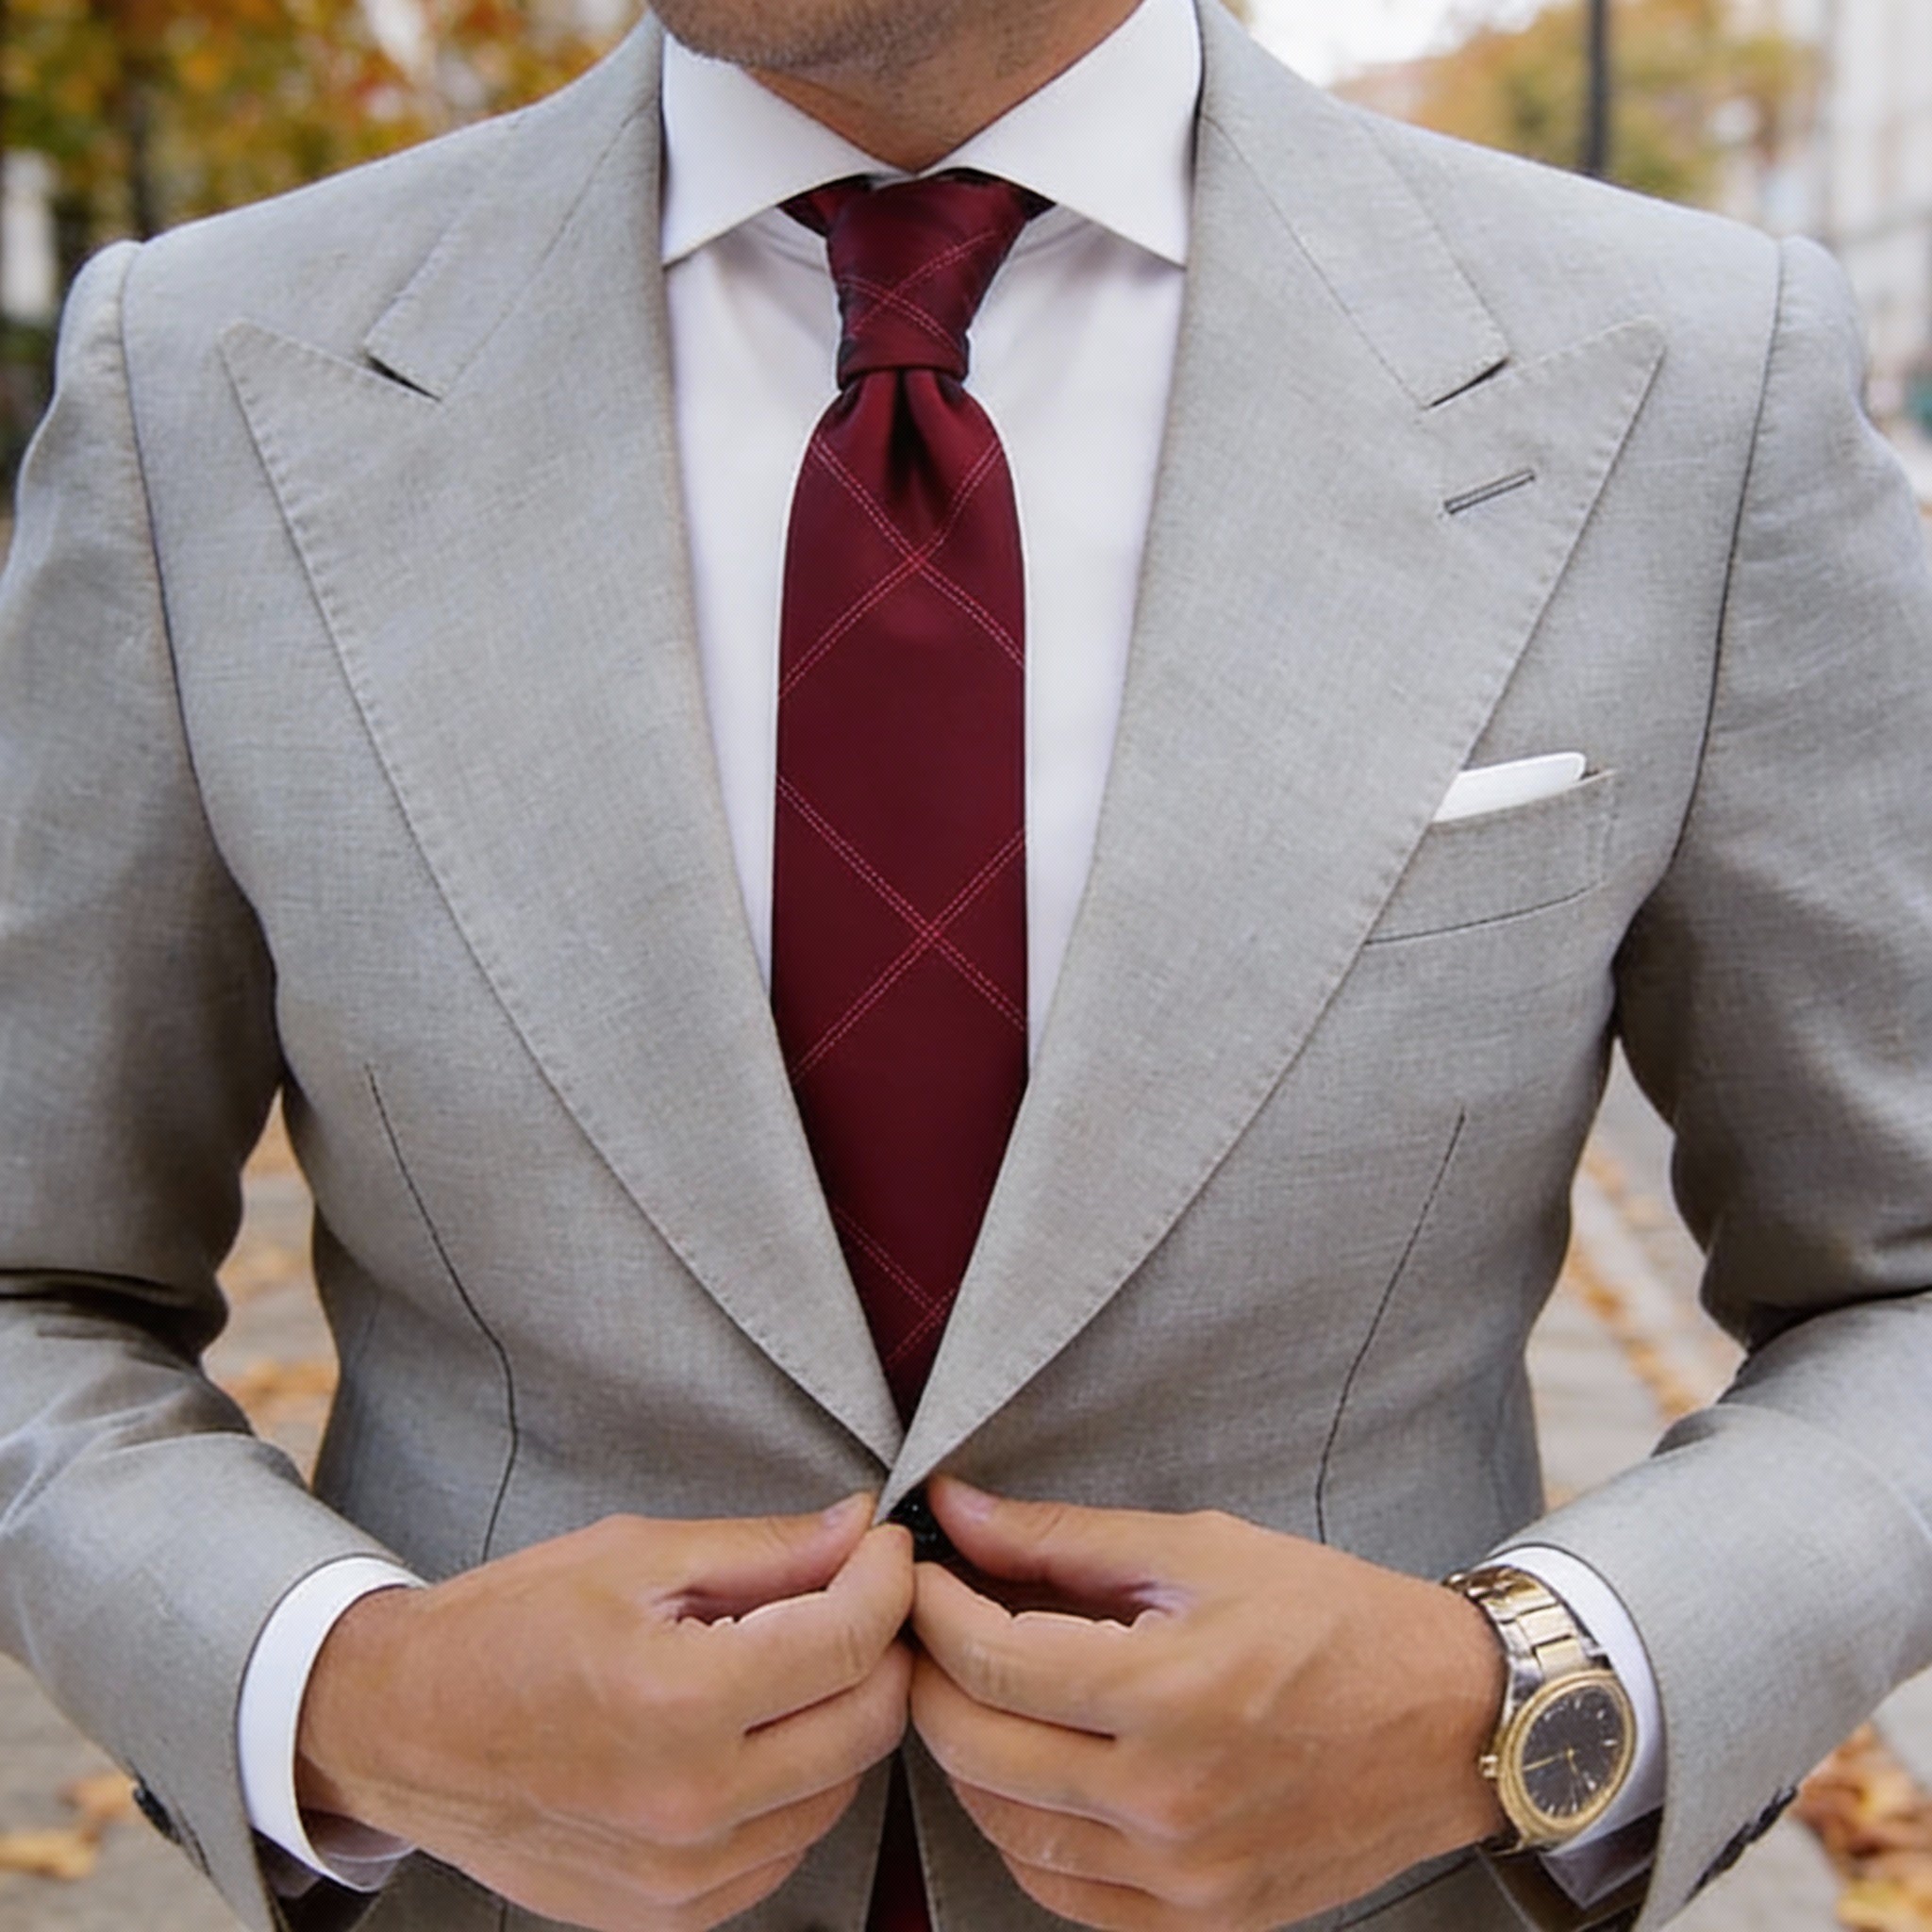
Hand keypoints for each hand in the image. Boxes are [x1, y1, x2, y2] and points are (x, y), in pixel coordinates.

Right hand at [297, 1497, 913, 1931]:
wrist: (404, 1728)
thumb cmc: (507, 1628)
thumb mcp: (636, 1555)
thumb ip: (763, 1549)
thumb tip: (857, 1530)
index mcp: (682, 1701)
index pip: (851, 1639)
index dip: (888, 1577)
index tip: (885, 1547)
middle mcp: (692, 1804)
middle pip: (867, 1722)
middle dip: (883, 1644)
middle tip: (854, 1594)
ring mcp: (684, 1874)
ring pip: (840, 1787)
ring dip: (842, 1715)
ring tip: (793, 1659)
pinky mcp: (671, 1913)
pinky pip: (787, 1846)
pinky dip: (797, 1784)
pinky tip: (755, 1731)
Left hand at [909, 1479, 1504, 1931]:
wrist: (1450, 1721)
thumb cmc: (1334, 1619)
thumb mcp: (1201, 1549)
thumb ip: (1064, 1537)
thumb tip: (957, 1509)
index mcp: (1169, 1692)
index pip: (990, 1660)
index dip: (932, 1609)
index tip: (920, 1573)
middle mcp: (1168, 1800)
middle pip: (977, 1748)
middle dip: (931, 1678)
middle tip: (932, 1628)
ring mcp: (1184, 1877)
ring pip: (1004, 1828)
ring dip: (968, 1755)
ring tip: (979, 1690)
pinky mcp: (1202, 1921)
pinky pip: (1062, 1891)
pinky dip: (1023, 1831)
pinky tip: (1032, 1771)